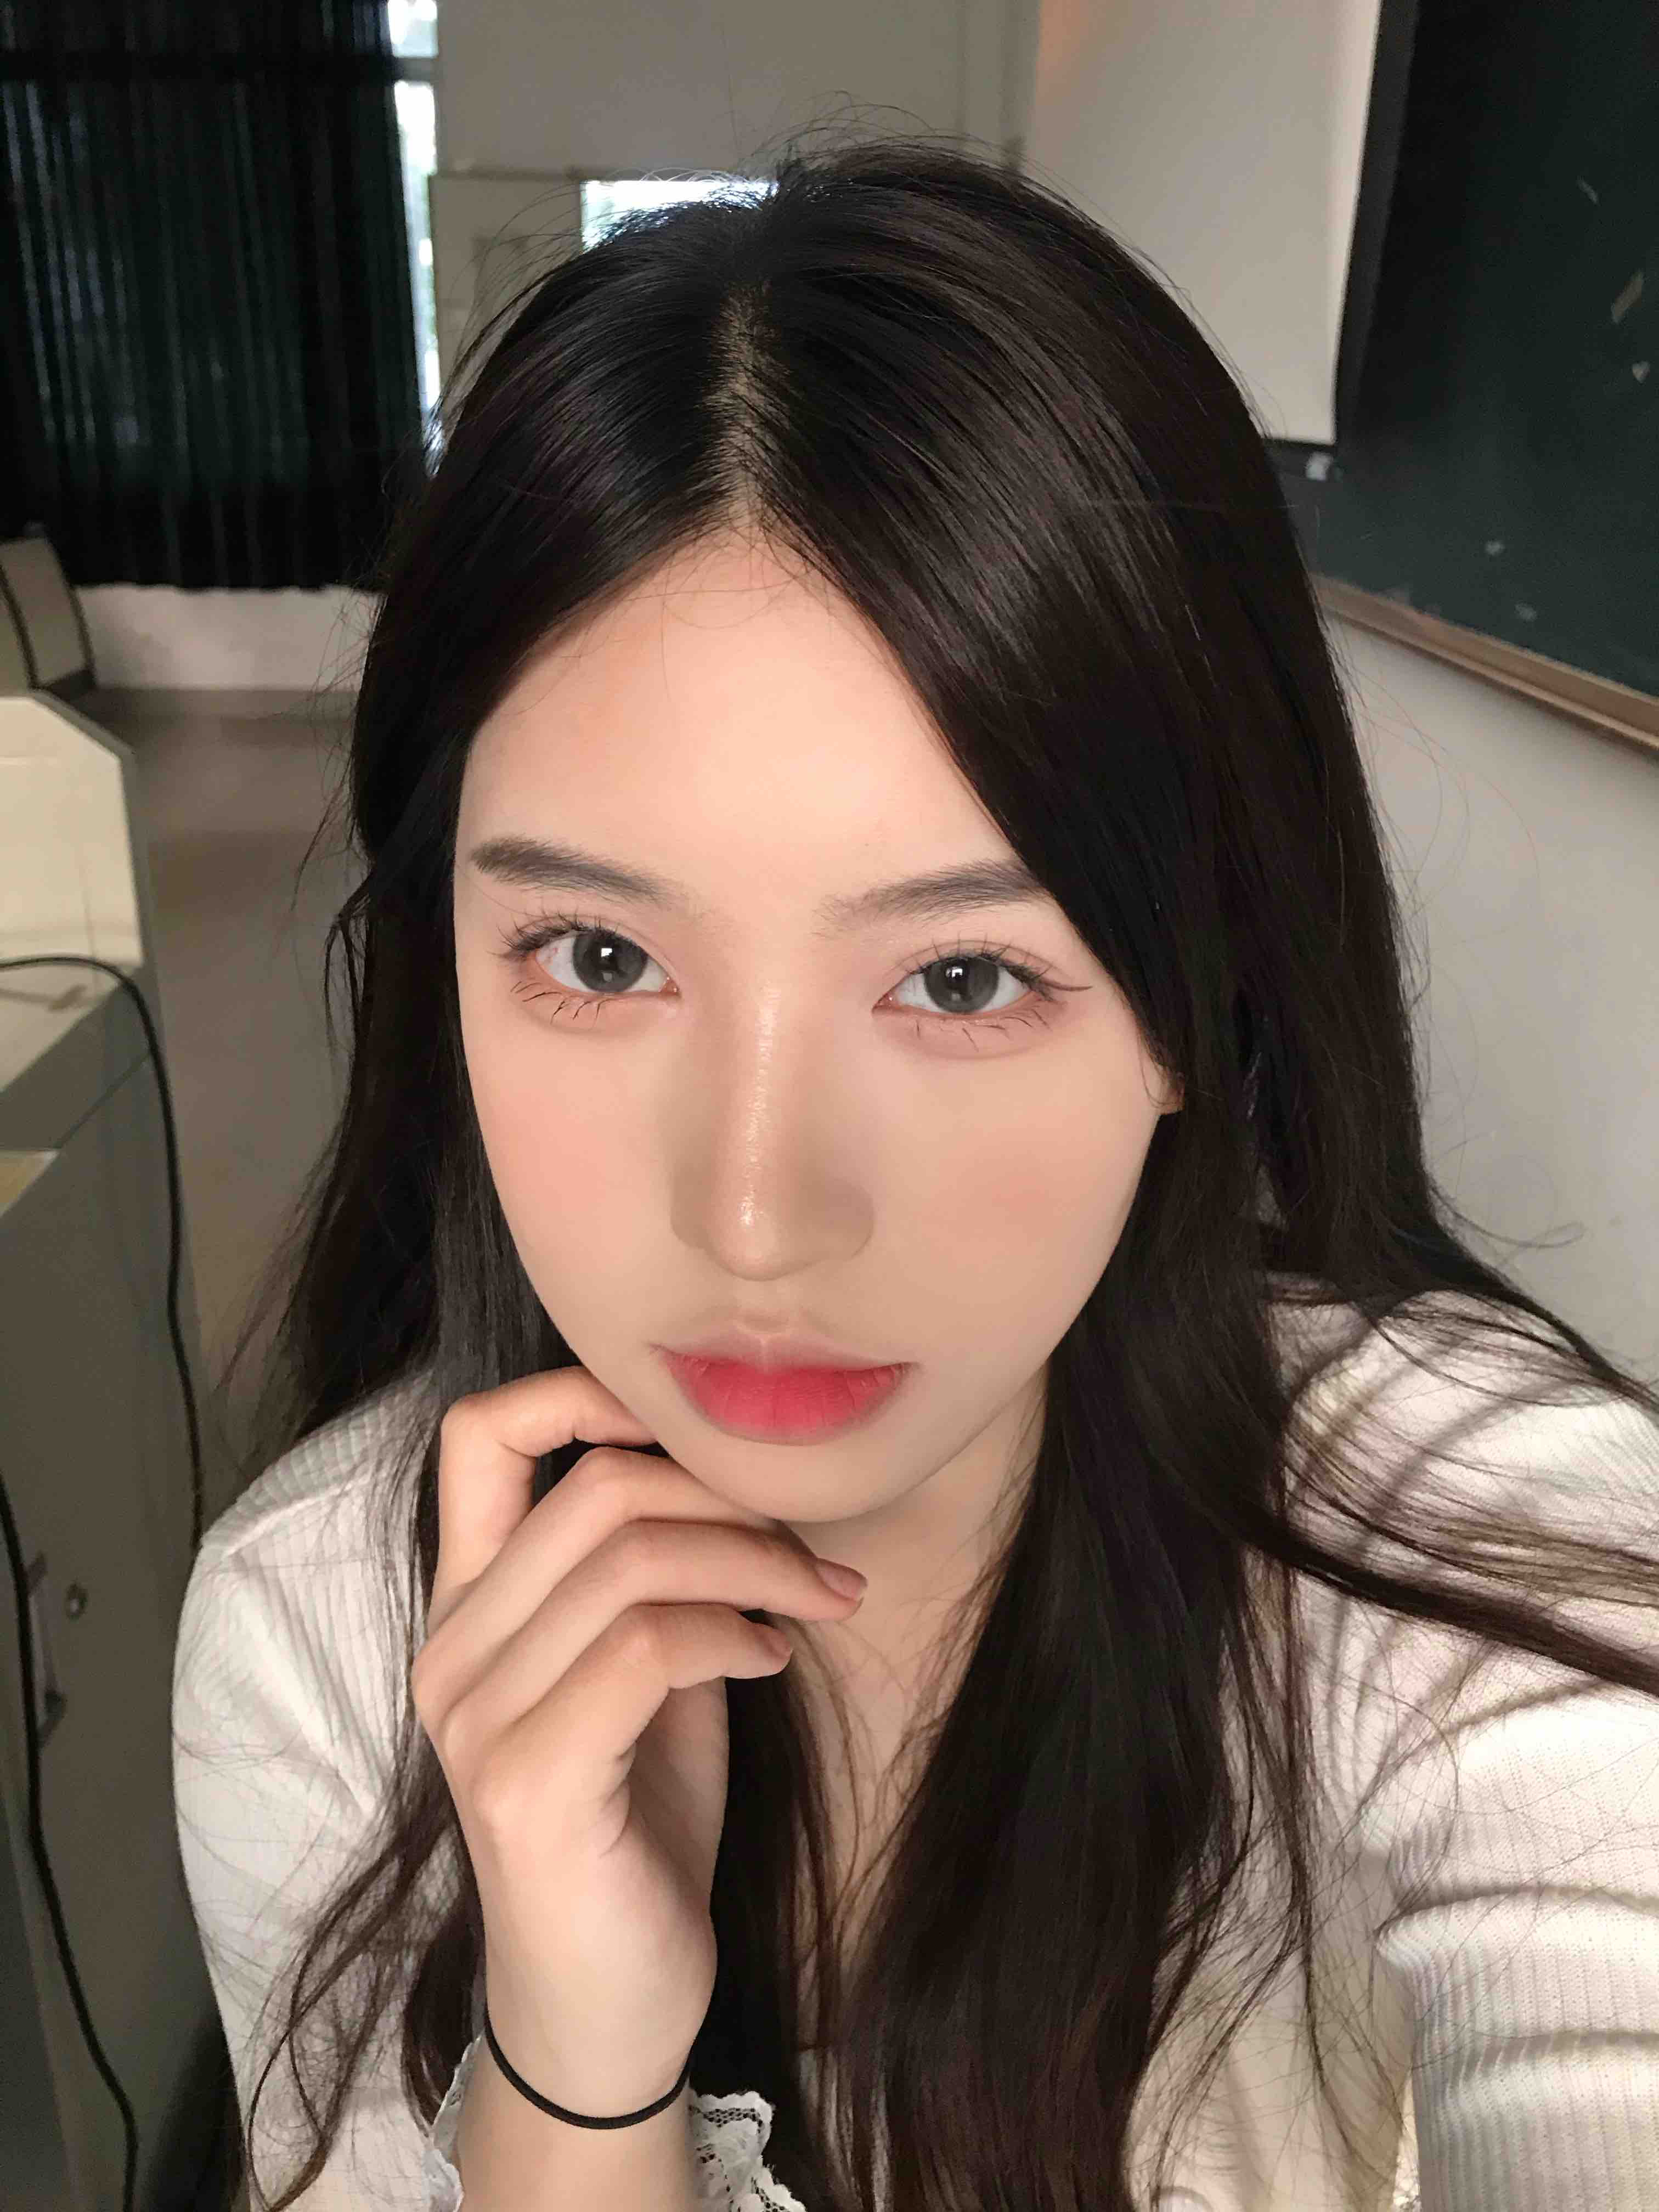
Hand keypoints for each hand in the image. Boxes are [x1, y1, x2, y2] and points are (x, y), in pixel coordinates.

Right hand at [410, 1365, 865, 2116]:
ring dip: (757, 1562)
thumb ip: (656, 1580)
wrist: (606, 2008)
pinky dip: (735, 1632)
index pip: (477, 1437)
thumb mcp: (646, 1679)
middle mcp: (451, 1650)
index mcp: (467, 1609)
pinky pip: (649, 1646)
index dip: (579, 1394)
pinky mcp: (527, 1782)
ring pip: (632, 1558)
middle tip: (812, 1549)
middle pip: (596, 1488)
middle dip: (728, 1497)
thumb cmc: (636, 1830)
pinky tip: (775, 1660)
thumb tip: (738, 1483)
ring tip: (817, 1600)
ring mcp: (478, 1718)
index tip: (692, 1428)